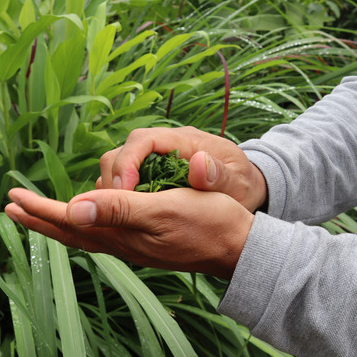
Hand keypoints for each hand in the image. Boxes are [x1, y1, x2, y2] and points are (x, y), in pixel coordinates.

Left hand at [5, 187, 254, 279]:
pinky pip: (104, 234)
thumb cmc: (208, 222)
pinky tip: (87, 220)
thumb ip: (119, 209)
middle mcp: (123, 242)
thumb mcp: (163, 209)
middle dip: (40, 219)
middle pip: (71, 232)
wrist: (239, 246)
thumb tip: (74, 208)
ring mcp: (135, 244)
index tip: (14, 198)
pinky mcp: (148, 241)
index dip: (41, 210)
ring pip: (86, 233)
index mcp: (123, 233)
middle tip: (12, 208)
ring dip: (59, 221)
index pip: (72, 220)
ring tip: (39, 212)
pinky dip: (85, 225)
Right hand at [97, 126, 267, 212]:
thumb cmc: (242, 185)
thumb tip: (198, 162)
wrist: (244, 188)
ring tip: (115, 215)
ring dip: (112, 188)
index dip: (127, 162)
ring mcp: (155, 158)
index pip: (143, 140)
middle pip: (123, 150)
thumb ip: (220, 176)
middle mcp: (164, 144)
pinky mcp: (150, 172)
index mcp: (184, 140)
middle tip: (114, 209)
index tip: (125, 191)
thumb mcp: (238, 184)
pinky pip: (124, 178)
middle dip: (114, 177)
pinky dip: (117, 195)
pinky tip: (121, 216)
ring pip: (118, 164)